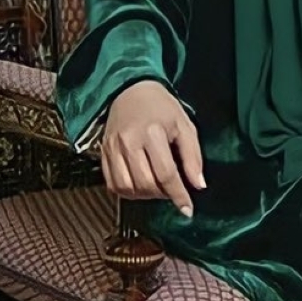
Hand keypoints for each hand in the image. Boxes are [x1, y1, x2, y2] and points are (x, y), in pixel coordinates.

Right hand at [101, 80, 205, 215]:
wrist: (132, 90)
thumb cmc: (161, 107)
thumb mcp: (185, 126)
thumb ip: (193, 157)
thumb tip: (198, 186)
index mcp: (153, 132)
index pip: (166, 174)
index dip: (178, 195)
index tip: (187, 210)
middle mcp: (129, 141)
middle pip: (145, 183)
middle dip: (162, 195)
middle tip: (172, 189)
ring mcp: (113, 147)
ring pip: (127, 188)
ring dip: (144, 196)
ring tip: (156, 187)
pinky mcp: (103, 152)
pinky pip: (112, 184)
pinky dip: (127, 192)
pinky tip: (139, 185)